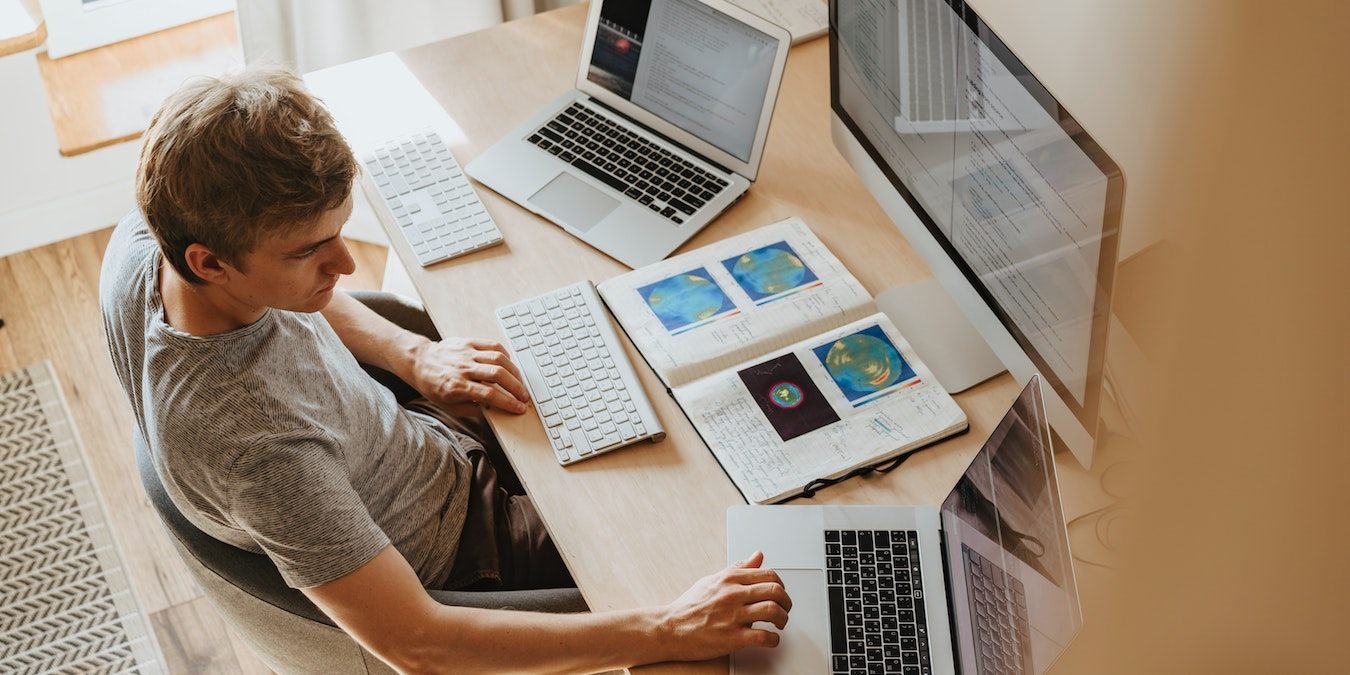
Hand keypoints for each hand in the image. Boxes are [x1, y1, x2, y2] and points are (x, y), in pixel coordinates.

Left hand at [408, 337, 529, 415]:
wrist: (419, 362)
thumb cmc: (434, 386)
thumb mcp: (449, 406)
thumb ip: (472, 409)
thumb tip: (494, 410)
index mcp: (457, 386)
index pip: (490, 395)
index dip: (508, 402)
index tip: (519, 408)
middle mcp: (463, 368)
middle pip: (498, 375)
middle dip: (516, 387)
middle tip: (524, 396)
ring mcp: (467, 353)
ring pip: (499, 359)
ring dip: (514, 372)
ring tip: (520, 382)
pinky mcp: (469, 342)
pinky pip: (493, 346)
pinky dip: (505, 355)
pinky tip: (509, 365)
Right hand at [656, 551, 791, 661]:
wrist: (670, 628)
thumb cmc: (689, 606)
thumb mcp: (713, 580)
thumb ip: (739, 568)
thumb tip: (757, 556)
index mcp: (730, 579)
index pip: (768, 574)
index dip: (780, 585)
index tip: (780, 593)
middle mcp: (733, 594)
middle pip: (775, 591)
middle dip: (786, 601)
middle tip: (785, 609)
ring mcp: (733, 616)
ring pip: (773, 611)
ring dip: (783, 619)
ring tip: (780, 623)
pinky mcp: (732, 638)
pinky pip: (763, 637)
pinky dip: (774, 640)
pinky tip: (771, 639)